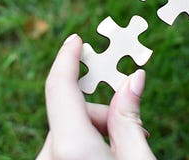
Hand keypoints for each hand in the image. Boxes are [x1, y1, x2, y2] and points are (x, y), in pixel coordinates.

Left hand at [36, 34, 155, 159]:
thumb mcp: (137, 157)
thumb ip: (129, 116)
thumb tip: (134, 78)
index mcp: (72, 146)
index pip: (60, 88)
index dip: (67, 58)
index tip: (75, 40)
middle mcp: (49, 157)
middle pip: (72, 113)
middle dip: (103, 113)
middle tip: (138, 129)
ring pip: (68, 130)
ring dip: (95, 130)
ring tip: (125, 148)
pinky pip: (63, 146)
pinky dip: (84, 143)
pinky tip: (107, 155)